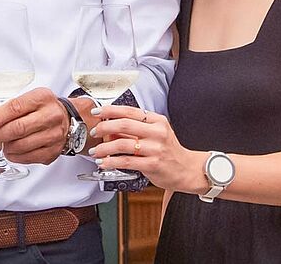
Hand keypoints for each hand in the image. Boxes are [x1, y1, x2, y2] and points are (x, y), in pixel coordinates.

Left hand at [0, 87, 67, 164]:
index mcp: (42, 98)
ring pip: (21, 145)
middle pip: (18, 128)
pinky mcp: (53, 151)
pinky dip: (14, 156)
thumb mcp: (26, 100)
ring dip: (4, 147)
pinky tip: (9, 151)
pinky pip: (28, 158)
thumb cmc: (43, 109)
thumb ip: (5, 107)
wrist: (68, 120)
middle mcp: (51, 116)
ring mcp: (54, 135)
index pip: (15, 107)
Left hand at [89, 105, 204, 193]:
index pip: (129, 111)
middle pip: (124, 124)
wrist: (187, 169)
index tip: (97, 111)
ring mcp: (155, 148)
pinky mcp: (153, 164)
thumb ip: (136, 129)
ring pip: (122, 143)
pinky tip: (104, 163)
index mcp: (157, 121)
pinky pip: (126, 161)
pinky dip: (111, 161)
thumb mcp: (156, 134)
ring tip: (96, 151)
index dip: (110, 110)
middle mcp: (157, 132)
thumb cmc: (169, 151)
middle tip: (94, 131)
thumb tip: (110, 127)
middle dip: (104, 127)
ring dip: (104, 148)